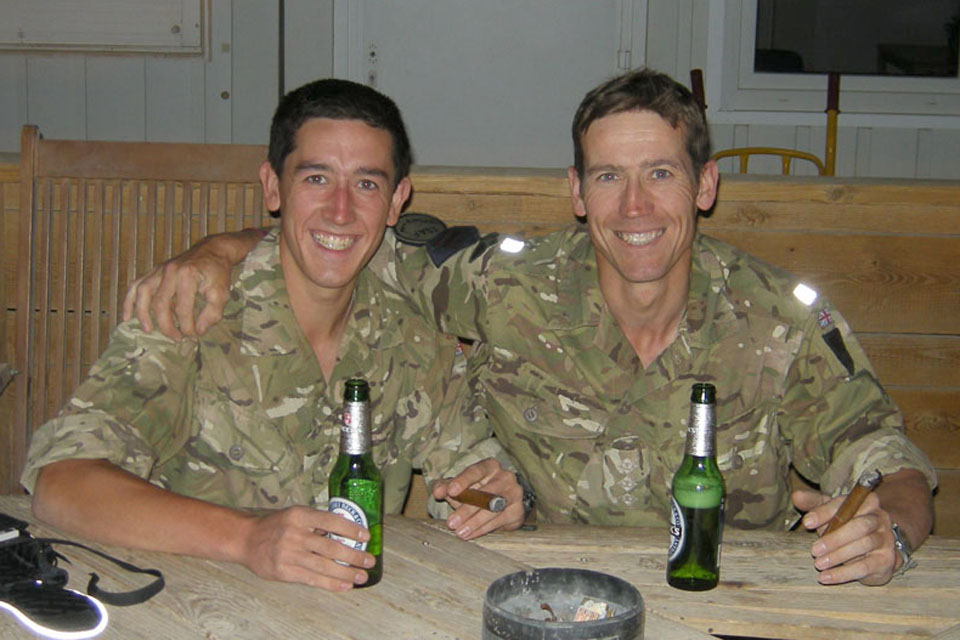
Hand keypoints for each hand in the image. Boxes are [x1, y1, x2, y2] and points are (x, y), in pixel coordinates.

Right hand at [121, 231, 258, 339]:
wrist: (212, 251)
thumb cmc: (217, 273)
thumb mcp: (222, 293)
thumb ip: (212, 313)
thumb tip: (198, 330)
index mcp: (188, 276)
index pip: (183, 308)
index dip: (186, 326)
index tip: (193, 335)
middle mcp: (170, 271)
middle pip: (160, 303)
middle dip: (167, 325)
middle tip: (176, 338)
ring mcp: (159, 270)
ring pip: (142, 293)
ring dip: (142, 314)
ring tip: (148, 330)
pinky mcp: (154, 271)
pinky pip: (136, 286)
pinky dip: (129, 301)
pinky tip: (127, 317)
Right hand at [241, 506, 375, 590]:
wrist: (246, 539)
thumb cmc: (276, 526)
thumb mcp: (295, 515)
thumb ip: (317, 523)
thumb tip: (347, 534)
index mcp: (300, 515)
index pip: (331, 521)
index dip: (351, 529)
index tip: (366, 536)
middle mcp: (295, 534)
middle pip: (330, 546)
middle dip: (354, 556)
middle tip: (369, 561)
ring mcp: (289, 554)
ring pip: (324, 565)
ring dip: (346, 573)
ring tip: (361, 577)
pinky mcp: (284, 571)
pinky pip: (312, 579)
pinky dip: (331, 583)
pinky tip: (344, 586)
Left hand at [432, 459, 523, 539]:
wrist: (503, 503)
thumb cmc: (477, 490)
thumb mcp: (460, 486)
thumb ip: (446, 487)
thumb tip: (438, 491)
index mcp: (490, 466)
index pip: (476, 471)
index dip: (463, 480)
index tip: (451, 491)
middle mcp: (505, 477)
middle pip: (486, 493)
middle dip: (467, 509)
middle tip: (451, 522)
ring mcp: (514, 494)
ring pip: (493, 510)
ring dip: (474, 522)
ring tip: (460, 532)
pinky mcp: (517, 511)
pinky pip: (499, 521)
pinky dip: (483, 529)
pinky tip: (471, 534)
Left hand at [792, 488, 898, 585]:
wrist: (874, 549)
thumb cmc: (847, 525)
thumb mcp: (831, 511)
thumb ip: (814, 503)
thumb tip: (796, 496)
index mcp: (866, 501)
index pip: (845, 504)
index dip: (824, 513)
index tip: (806, 523)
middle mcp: (880, 518)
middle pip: (860, 526)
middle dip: (834, 539)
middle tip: (814, 550)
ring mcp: (886, 539)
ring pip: (864, 545)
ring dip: (838, 556)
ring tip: (818, 564)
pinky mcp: (886, 560)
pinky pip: (865, 567)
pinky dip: (843, 573)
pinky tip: (826, 577)